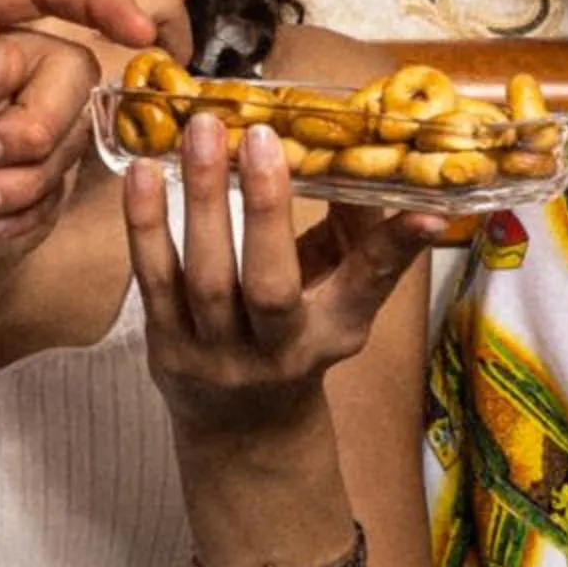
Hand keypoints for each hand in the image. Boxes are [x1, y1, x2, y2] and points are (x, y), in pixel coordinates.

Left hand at [126, 111, 438, 443]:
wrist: (242, 433)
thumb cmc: (296, 348)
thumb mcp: (340, 307)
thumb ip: (356, 242)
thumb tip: (378, 169)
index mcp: (331, 336)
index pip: (366, 286)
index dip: (394, 247)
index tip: (426, 207)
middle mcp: (276, 352)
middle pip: (270, 286)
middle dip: (267, 208)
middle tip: (258, 135)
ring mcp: (215, 354)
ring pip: (206, 277)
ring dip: (201, 200)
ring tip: (199, 133)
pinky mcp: (164, 345)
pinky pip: (153, 280)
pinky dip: (145, 224)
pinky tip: (141, 171)